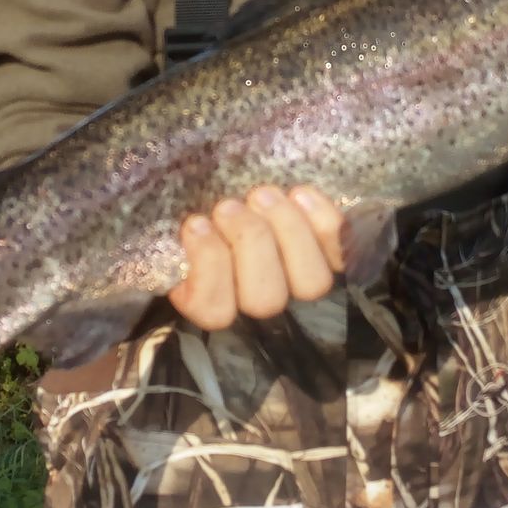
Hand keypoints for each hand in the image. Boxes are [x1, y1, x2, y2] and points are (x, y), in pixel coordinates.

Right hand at [167, 185, 346, 330]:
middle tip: (229, 206)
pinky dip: (324, 221)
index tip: (195, 224)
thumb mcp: (180, 239)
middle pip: (265, 298)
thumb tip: (165, 229)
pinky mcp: (339, 267)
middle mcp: (263, 313)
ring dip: (285, 230)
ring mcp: (304, 293)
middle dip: (247, 241)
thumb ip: (177, 244)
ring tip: (263, 195)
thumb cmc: (209, 229)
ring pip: (309, 281)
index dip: (207, 266)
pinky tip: (300, 194)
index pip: (214, 310)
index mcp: (213, 305)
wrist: (261, 223)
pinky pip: (341, 253)